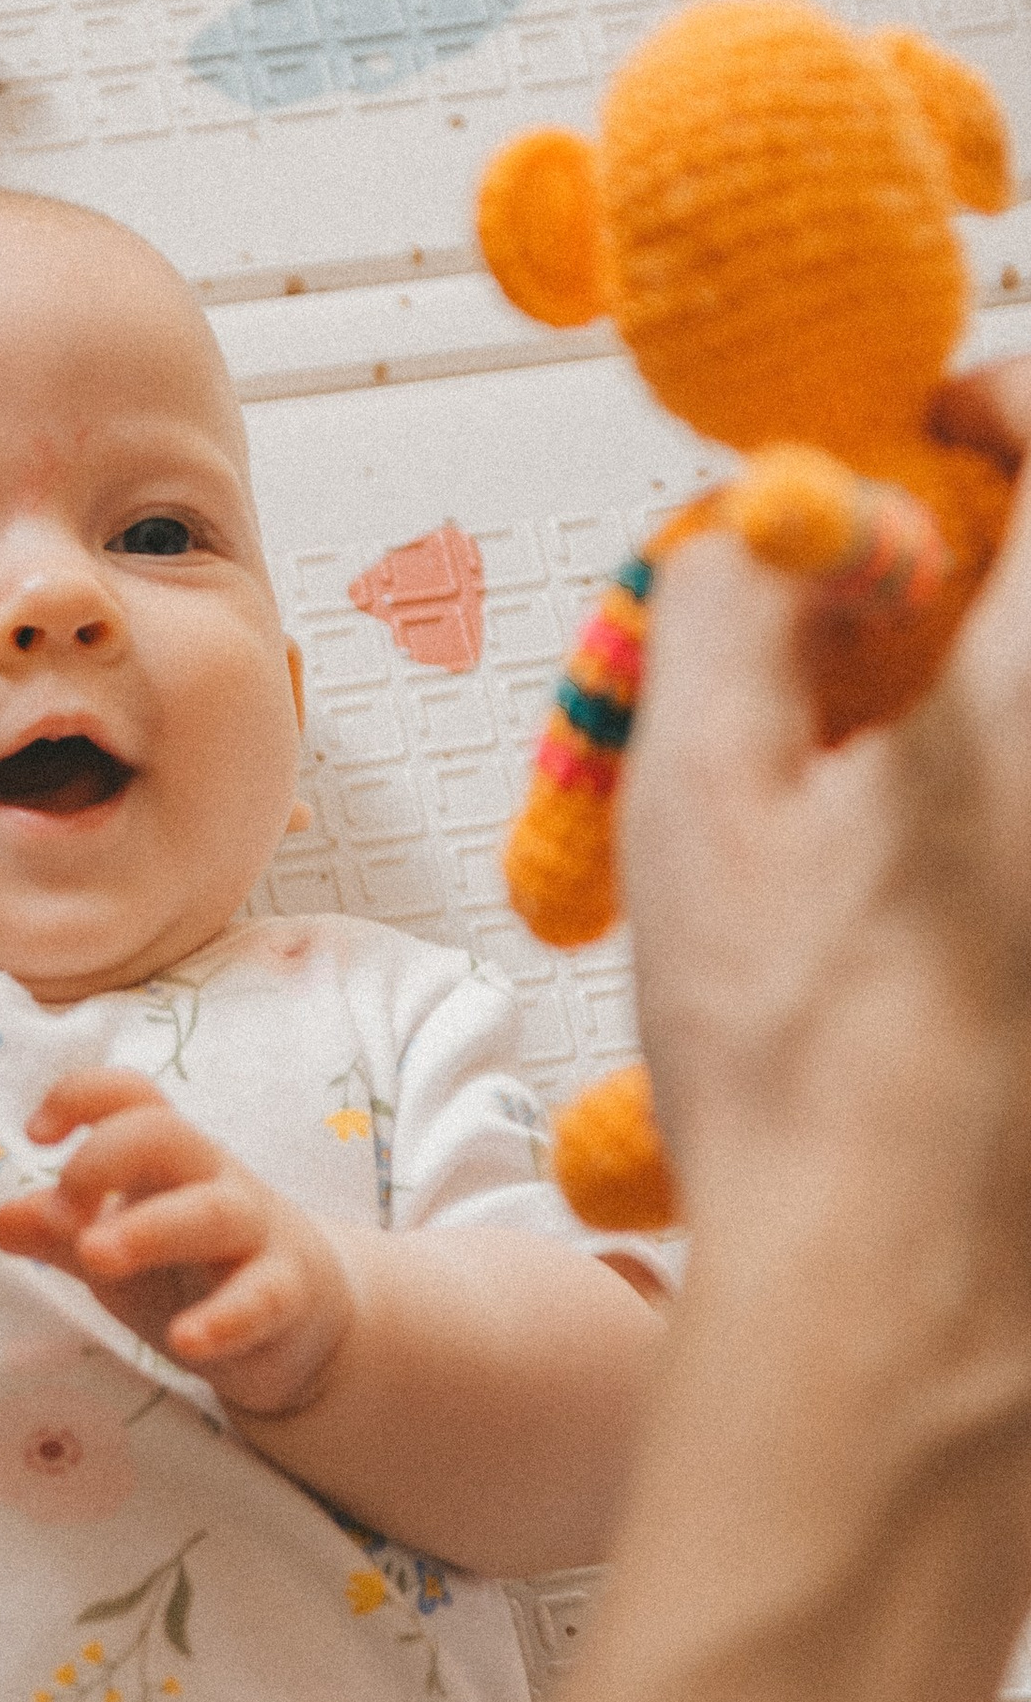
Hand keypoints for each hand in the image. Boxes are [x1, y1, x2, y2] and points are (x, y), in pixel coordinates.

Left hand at [0, 1069, 354, 1417]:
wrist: (300, 1317)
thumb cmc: (191, 1266)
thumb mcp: (115, 1248)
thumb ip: (60, 1234)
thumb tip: (0, 1222)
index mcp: (166, 1157)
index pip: (130, 1096)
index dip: (80, 1096)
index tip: (36, 1135)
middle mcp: (212, 1177)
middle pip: (165, 1134)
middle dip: (102, 1160)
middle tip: (60, 1214)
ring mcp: (255, 1232)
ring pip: (213, 1210)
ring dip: (150, 1229)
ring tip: (95, 1256)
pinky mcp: (287, 1293)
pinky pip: (260, 1297)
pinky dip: (222, 1319)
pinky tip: (184, 1340)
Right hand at [623, 351, 1030, 1402]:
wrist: (911, 1302)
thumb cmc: (814, 1082)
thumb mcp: (701, 799)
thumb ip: (727, 610)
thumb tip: (758, 539)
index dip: (1001, 398)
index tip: (934, 431)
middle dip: (1004, 567)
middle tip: (913, 602)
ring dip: (1004, 699)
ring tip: (913, 766)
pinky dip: (1012, 809)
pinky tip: (956, 886)